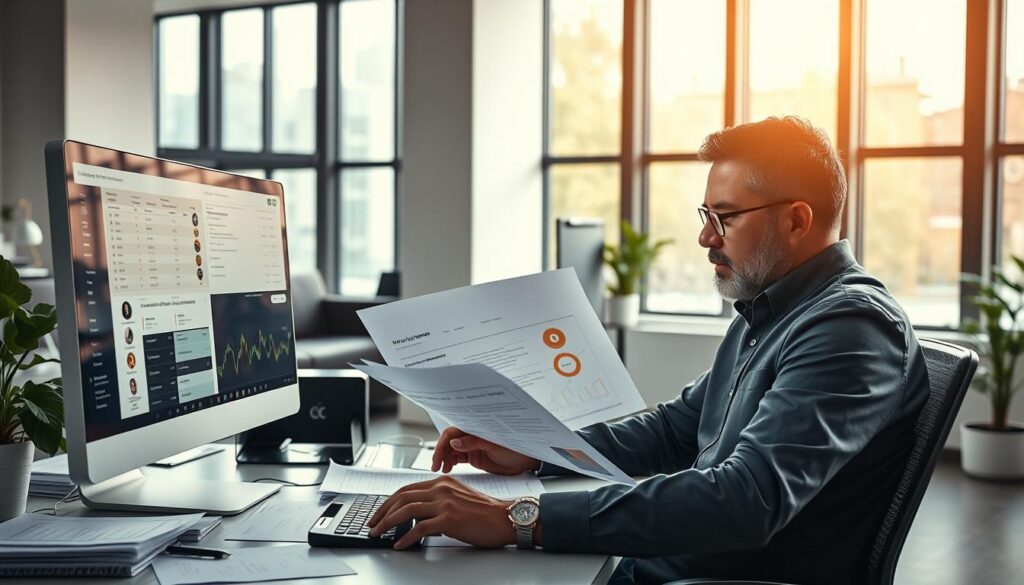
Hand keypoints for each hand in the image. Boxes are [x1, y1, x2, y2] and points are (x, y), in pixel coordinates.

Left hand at [366, 475, 513, 548]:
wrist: (505, 519)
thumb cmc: (484, 513)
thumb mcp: (456, 500)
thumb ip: (436, 503)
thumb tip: (415, 517)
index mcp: (442, 482)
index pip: (406, 489)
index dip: (389, 502)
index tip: (379, 513)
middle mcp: (441, 488)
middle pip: (402, 498)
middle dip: (382, 512)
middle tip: (373, 525)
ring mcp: (445, 502)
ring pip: (407, 511)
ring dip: (388, 523)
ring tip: (379, 533)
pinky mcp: (449, 518)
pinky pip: (420, 528)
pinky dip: (406, 537)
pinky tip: (400, 544)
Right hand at [431, 427, 539, 474]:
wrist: (526, 461)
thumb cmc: (515, 448)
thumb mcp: (494, 445)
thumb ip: (474, 443)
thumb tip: (454, 442)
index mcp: (475, 427)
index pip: (453, 432)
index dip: (443, 444)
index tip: (439, 456)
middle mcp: (471, 435)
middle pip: (449, 441)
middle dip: (440, 452)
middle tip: (435, 465)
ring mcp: (471, 446)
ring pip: (451, 450)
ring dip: (444, 458)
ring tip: (441, 468)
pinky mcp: (473, 456)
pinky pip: (457, 458)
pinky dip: (450, 462)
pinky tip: (447, 468)